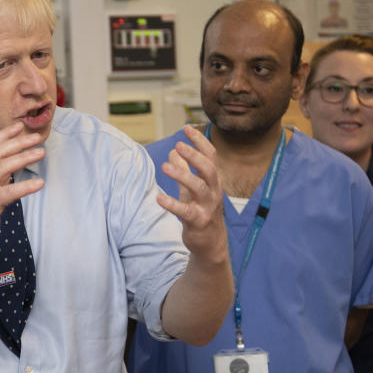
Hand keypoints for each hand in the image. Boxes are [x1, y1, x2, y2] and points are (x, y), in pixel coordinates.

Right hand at [0, 122, 45, 258]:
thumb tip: (11, 165)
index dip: (5, 134)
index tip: (20, 126)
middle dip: (18, 142)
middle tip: (37, 137)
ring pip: (3, 166)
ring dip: (23, 157)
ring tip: (41, 153)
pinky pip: (8, 192)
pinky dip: (25, 186)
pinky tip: (39, 183)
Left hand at [156, 124, 226, 263]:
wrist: (210, 244)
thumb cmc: (201, 212)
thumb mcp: (191, 190)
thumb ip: (184, 171)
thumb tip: (173, 151)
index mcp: (213, 181)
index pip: (211, 157)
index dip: (200, 142)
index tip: (187, 128)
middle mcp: (214, 191)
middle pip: (209, 169)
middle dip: (194, 155)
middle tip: (178, 144)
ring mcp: (208, 207)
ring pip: (198, 188)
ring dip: (182, 176)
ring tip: (165, 167)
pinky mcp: (198, 222)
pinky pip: (186, 212)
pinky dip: (172, 204)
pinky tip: (159, 198)